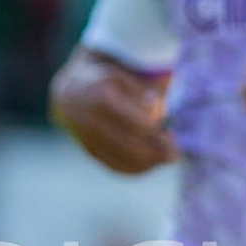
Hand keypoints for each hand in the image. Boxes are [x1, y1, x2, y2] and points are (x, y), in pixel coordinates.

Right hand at [48, 48, 176, 174]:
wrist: (71, 94)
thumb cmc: (107, 83)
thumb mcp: (124, 76)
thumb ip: (143, 91)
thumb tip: (159, 114)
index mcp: (102, 98)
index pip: (134, 123)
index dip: (155, 131)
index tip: (168, 132)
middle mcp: (91, 121)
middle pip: (130, 145)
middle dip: (156, 152)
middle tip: (174, 153)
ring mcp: (89, 139)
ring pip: (124, 160)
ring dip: (150, 163)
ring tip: (166, 157)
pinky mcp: (91, 152)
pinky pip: (116, 167)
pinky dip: (137, 169)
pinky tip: (152, 164)